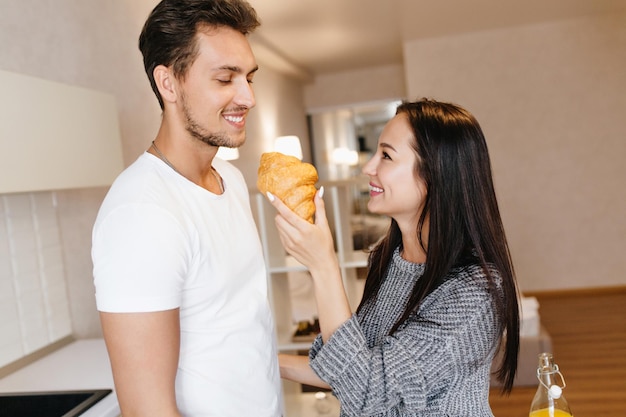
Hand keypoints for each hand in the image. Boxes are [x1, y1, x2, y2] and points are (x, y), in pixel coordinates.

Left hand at [267, 187, 351, 340]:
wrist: (322, 264)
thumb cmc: (325, 244)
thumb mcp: (324, 225)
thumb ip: (320, 207)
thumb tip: (319, 192)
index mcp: (304, 229)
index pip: (286, 213)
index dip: (277, 203)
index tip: (270, 195)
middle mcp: (295, 236)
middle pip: (278, 218)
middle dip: (281, 212)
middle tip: (289, 210)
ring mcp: (289, 243)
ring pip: (278, 226)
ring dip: (282, 220)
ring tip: (292, 220)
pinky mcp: (287, 247)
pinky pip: (280, 234)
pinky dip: (283, 229)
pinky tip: (293, 230)